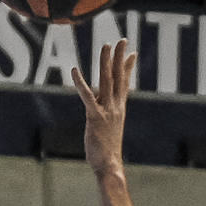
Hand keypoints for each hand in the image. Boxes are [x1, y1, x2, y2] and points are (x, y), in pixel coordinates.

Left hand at [73, 39, 136, 177]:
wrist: (110, 166)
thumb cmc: (108, 153)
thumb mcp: (111, 132)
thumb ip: (110, 120)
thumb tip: (108, 116)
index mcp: (120, 110)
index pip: (125, 84)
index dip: (127, 67)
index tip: (131, 53)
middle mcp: (116, 107)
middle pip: (119, 77)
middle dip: (119, 57)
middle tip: (121, 40)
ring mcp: (107, 111)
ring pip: (107, 81)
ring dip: (106, 62)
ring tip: (106, 45)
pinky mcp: (95, 117)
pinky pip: (87, 96)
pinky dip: (81, 82)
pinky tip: (74, 70)